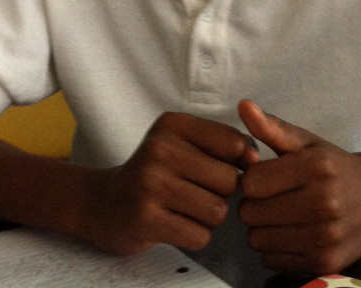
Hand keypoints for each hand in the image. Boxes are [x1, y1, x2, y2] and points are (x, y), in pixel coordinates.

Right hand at [79, 111, 256, 254]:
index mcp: (173, 124)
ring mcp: (150, 184)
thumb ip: (220, 143)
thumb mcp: (180, 142)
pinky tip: (176, 225)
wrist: (104, 204)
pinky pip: (200, 236)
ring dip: (209, 217)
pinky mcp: (146, 219)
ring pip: (217, 211)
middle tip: (199, 193)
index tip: (224, 169)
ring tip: (187, 209)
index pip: (233, 142)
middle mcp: (160, 149)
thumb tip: (256, 157)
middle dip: (222, 194)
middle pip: (228, 180)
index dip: (240, 162)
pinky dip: (196, 236)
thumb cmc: (155, 173)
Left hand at [238, 100, 360, 273]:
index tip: (264, 176)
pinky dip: (275, 249)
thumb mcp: (306, 142)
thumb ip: (271, 127)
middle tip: (271, 197)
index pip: (250, 183)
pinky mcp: (325, 263)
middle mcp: (323, 203)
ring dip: (262, 229)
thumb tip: (243, 105)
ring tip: (280, 215)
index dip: (250, 179)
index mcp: (315, 167)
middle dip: (253, 204)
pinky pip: (272, 261)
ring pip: (258, 240)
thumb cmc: (334, 166)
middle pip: (250, 214)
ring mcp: (325, 237)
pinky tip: (291, 233)